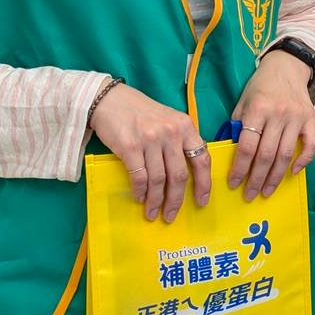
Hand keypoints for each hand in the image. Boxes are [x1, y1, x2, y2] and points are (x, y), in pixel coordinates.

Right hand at [93, 84, 210, 222]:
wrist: (110, 99)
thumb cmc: (140, 112)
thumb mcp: (169, 120)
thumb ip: (180, 140)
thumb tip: (186, 173)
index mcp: (185, 126)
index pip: (202, 159)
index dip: (204, 184)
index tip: (202, 201)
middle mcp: (171, 132)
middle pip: (179, 175)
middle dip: (176, 199)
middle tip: (171, 215)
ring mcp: (151, 139)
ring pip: (159, 179)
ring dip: (156, 200)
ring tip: (152, 212)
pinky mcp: (130, 146)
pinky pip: (140, 176)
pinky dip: (140, 191)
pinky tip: (140, 198)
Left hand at [230, 49, 314, 200]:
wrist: (286, 67)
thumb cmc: (259, 87)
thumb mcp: (242, 102)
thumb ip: (238, 126)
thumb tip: (231, 153)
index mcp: (258, 109)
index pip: (247, 146)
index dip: (239, 168)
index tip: (233, 183)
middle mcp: (278, 114)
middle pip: (266, 155)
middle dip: (256, 179)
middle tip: (250, 194)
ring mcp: (297, 118)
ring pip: (286, 154)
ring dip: (276, 176)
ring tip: (267, 191)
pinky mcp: (311, 119)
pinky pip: (310, 145)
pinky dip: (303, 161)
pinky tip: (293, 172)